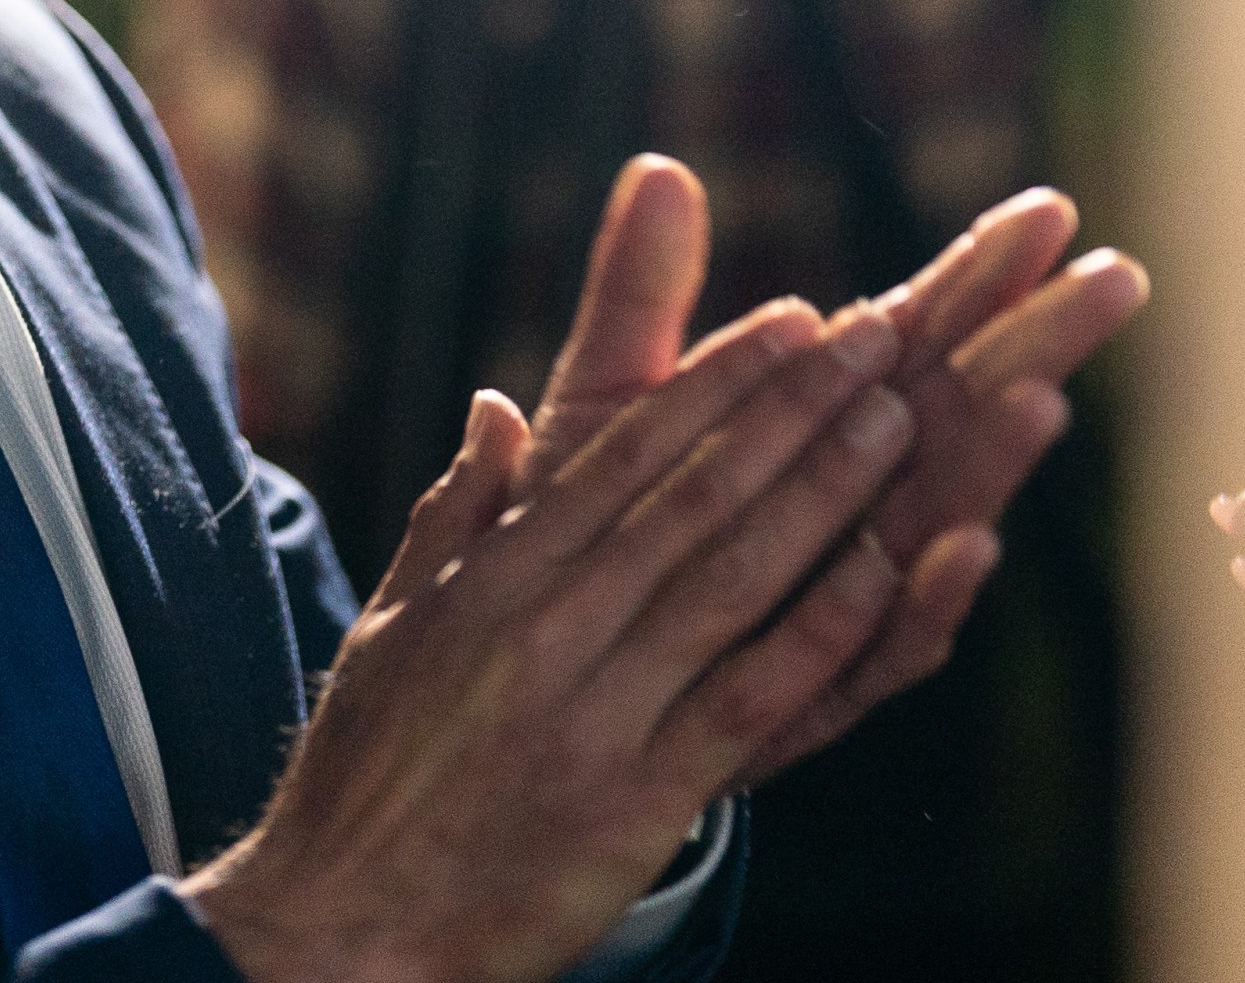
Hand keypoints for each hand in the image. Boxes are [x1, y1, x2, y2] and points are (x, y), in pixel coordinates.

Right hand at [181, 294, 920, 982]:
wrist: (347, 925)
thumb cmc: (371, 774)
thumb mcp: (393, 623)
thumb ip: (456, 513)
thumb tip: (493, 408)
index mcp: (494, 578)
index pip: (625, 456)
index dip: (718, 383)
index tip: (794, 321)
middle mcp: (549, 627)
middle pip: (693, 496)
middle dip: (793, 409)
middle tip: (877, 338)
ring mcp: (597, 711)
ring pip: (730, 576)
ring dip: (823, 491)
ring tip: (898, 418)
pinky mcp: (638, 798)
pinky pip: (751, 697)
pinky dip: (820, 629)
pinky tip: (885, 572)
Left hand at [523, 158, 1149, 788]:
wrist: (546, 676)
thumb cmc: (600, 523)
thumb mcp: (611, 397)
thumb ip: (642, 291)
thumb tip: (657, 165)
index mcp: (813, 419)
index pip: (914, 330)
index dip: (977, 271)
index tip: (1048, 210)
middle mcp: (854, 499)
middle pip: (958, 406)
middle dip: (1037, 341)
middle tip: (1116, 279)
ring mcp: (846, 589)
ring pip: (939, 515)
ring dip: (992, 459)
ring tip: (1044, 396)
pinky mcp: (812, 681)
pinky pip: (882, 641)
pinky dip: (924, 597)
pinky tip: (964, 547)